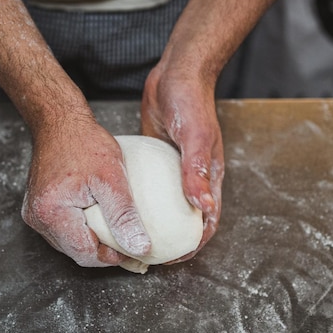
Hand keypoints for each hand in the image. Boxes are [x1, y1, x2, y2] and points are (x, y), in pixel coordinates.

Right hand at [21, 118, 150, 266]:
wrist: (60, 122)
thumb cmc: (84, 143)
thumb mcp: (112, 178)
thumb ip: (124, 216)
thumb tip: (139, 247)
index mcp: (52, 214)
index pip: (85, 254)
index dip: (112, 256)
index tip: (133, 246)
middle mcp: (38, 218)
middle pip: (76, 251)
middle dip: (104, 250)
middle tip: (129, 240)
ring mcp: (35, 214)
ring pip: (70, 243)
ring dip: (93, 240)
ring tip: (116, 229)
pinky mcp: (39, 208)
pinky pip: (64, 230)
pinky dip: (83, 229)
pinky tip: (100, 218)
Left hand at [141, 64, 223, 261]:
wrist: (177, 73)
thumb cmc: (192, 102)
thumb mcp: (195, 137)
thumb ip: (197, 171)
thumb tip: (204, 206)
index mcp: (210, 177)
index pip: (207, 221)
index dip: (194, 244)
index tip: (173, 259)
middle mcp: (193, 177)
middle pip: (186, 218)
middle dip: (172, 240)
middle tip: (147, 253)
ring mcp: (175, 170)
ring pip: (167, 205)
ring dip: (154, 222)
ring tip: (132, 235)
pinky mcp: (158, 160)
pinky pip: (151, 187)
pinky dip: (141, 200)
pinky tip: (122, 206)